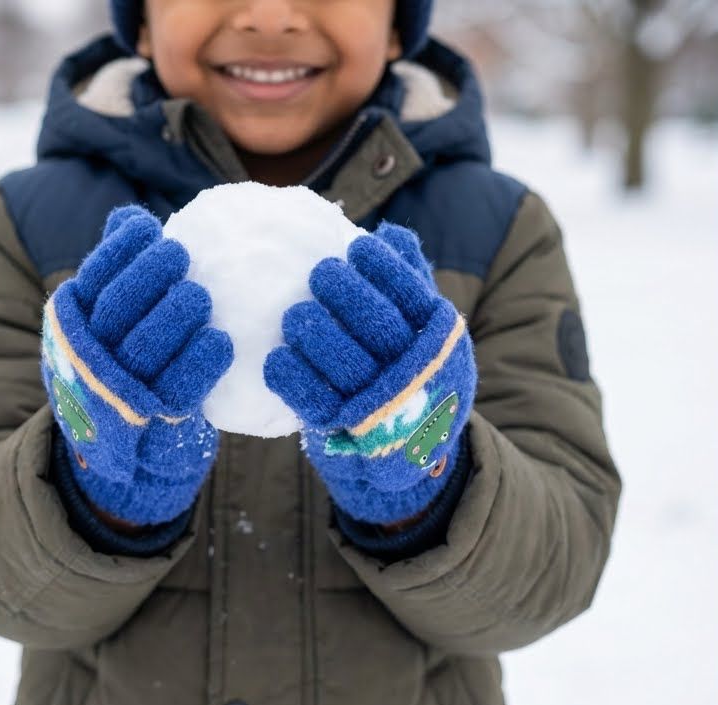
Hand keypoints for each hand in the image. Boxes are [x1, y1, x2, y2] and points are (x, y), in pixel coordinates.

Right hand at [42, 205, 232, 524]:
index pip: (92, 281)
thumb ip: (115, 274)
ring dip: (179, 312)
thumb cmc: (119, 372)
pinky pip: (182, 386)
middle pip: (119, 308)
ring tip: (199, 296)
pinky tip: (221, 341)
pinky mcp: (156, 423)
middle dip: (152, 274)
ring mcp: (120, 394)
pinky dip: (204, 359)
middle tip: (181, 255)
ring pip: (148, 345)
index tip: (149, 228)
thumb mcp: (99, 326)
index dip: (120, 251)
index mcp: (71, 330)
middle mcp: (88, 361)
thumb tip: (129, 219)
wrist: (121, 460)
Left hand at [263, 223, 476, 524]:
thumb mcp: (429, 335)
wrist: (409, 457)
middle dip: (345, 293)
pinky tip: (278, 358)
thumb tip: (392, 234)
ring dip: (314, 332)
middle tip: (319, 275)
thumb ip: (413, 284)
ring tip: (295, 315)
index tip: (355, 249)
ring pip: (346, 363)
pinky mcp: (348, 434)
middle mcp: (416, 375)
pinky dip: (292, 377)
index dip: (384, 268)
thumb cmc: (414, 377)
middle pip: (378, 325)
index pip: (413, 297)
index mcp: (439, 344)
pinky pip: (315, 402)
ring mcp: (382, 408)